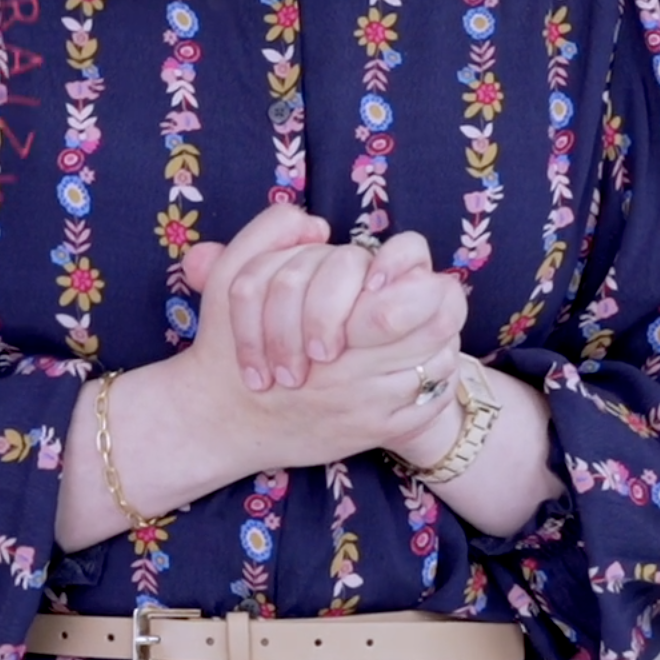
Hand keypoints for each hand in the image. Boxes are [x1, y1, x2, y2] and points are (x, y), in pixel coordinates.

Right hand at [57, 248, 486, 546]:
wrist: (219, 420)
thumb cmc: (224, 345)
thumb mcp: (232, 276)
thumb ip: (269, 234)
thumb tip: (317, 226)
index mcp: (333, 329)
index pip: (411, 301)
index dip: (422, 282)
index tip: (407, 278)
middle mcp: (358, 372)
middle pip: (436, 330)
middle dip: (441, 307)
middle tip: (433, 295)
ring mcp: (370, 406)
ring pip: (438, 366)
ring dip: (440, 343)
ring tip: (426, 329)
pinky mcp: (373, 434)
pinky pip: (428, 408)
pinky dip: (434, 384)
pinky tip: (418, 367)